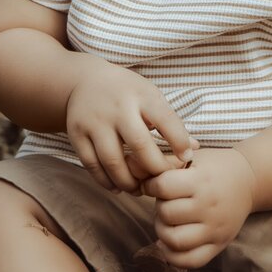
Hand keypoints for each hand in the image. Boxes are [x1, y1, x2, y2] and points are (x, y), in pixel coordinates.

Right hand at [65, 59, 196, 193]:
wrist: (83, 81)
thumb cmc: (127, 92)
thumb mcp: (150, 96)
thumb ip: (171, 122)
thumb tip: (195, 149)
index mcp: (141, 95)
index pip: (165, 120)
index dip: (179, 142)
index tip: (186, 159)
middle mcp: (117, 108)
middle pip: (139, 145)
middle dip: (154, 169)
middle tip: (161, 182)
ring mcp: (94, 121)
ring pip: (113, 161)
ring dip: (129, 182)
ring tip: (139, 190)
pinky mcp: (77, 134)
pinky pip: (92, 165)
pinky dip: (106, 181)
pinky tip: (118, 187)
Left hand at [141, 148, 256, 268]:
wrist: (249, 180)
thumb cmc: (215, 166)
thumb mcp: (193, 156)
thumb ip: (165, 163)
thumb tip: (135, 173)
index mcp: (202, 181)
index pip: (163, 187)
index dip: (151, 185)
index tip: (154, 184)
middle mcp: (210, 207)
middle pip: (166, 214)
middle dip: (159, 206)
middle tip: (166, 201)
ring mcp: (215, 229)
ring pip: (174, 240)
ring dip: (162, 231)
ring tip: (168, 220)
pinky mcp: (219, 245)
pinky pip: (190, 261)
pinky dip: (173, 256)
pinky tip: (168, 243)